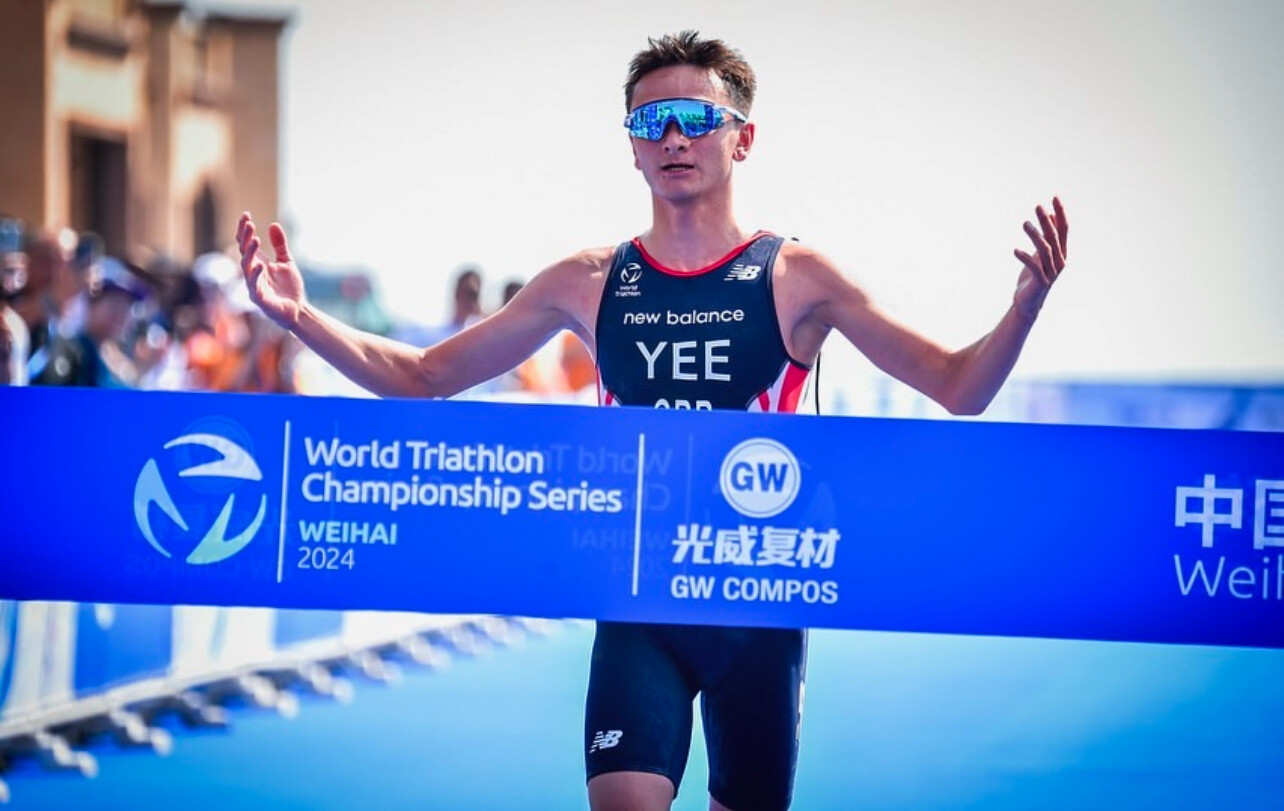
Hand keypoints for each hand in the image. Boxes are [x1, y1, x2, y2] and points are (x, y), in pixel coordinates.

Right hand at [237, 213, 306, 329]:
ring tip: (255, 239)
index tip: (246, 214)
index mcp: (258, 262)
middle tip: (249, 224)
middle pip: (244, 252)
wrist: (297, 310)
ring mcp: (254, 285)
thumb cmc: (289, 288)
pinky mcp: (259, 298)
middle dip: (245, 238)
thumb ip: (280, 245)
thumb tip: (273, 224)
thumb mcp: (287, 262)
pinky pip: (254, 285)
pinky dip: (256, 275)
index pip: (246, 243)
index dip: (244, 230)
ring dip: (250, 253)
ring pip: (246, 266)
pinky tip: (261, 265)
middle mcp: (253, 272)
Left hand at [1012, 197, 1067, 319]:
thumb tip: (1049, 215)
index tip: (1054, 197)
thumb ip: (1047, 236)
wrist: (1028, 302)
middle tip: (1037, 206)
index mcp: (1061, 252)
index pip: (1064, 229)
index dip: (1060, 213)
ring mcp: (1052, 272)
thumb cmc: (1034, 275)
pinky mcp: (1041, 282)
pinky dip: (1025, 258)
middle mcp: (1060, 261)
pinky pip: (1034, 267)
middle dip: (1046, 221)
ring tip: (1024, 224)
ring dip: (1035, 235)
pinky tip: (1014, 250)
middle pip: (1054, 237)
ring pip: (1045, 250)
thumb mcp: (1040, 253)